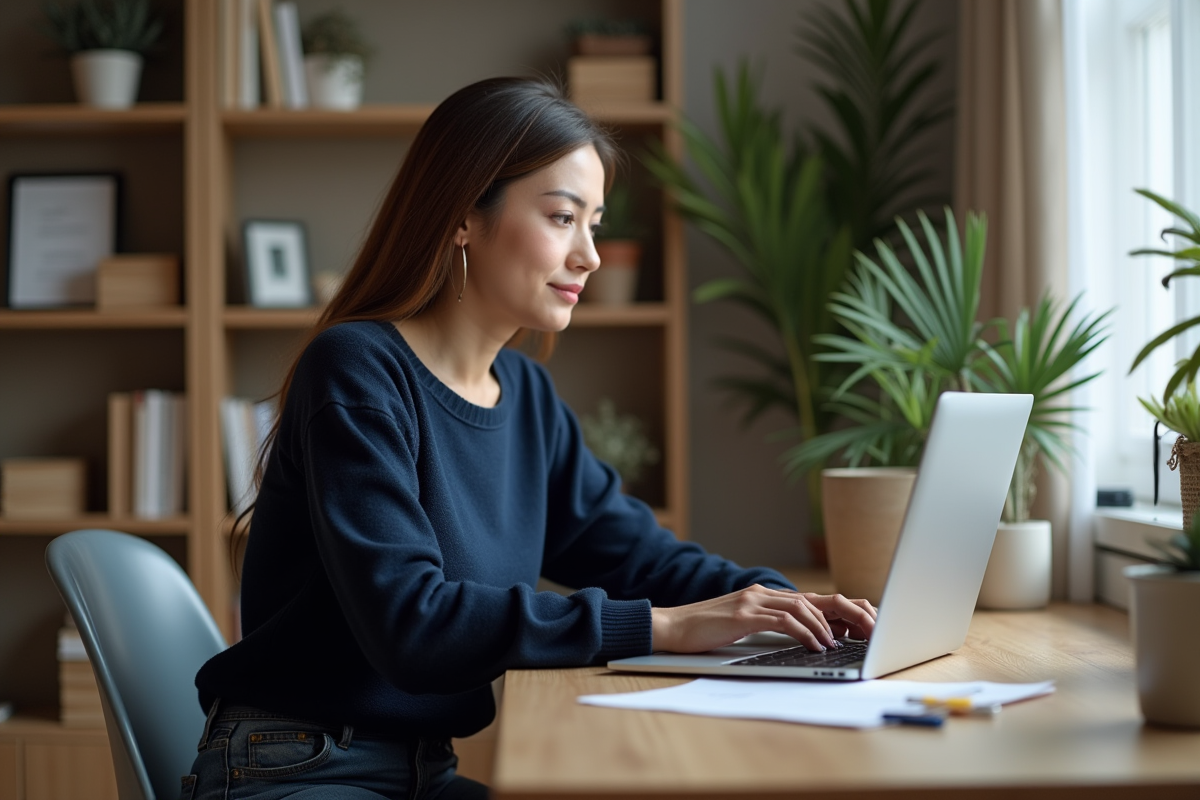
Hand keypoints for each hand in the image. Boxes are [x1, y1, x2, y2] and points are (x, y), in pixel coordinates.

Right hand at [650, 585, 876, 653]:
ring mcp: (753, 601)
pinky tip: (814, 645)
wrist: (671, 627)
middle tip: (861, 635)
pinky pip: (784, 621)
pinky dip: (804, 633)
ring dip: (825, 627)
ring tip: (836, 645)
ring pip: (803, 607)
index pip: (810, 598)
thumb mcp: (741, 624)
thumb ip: (766, 624)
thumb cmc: (704, 630)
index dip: (837, 611)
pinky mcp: (744, 615)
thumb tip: (796, 638)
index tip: (856, 629)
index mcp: (763, 595)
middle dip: (842, 616)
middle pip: (814, 599)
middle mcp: (762, 593)